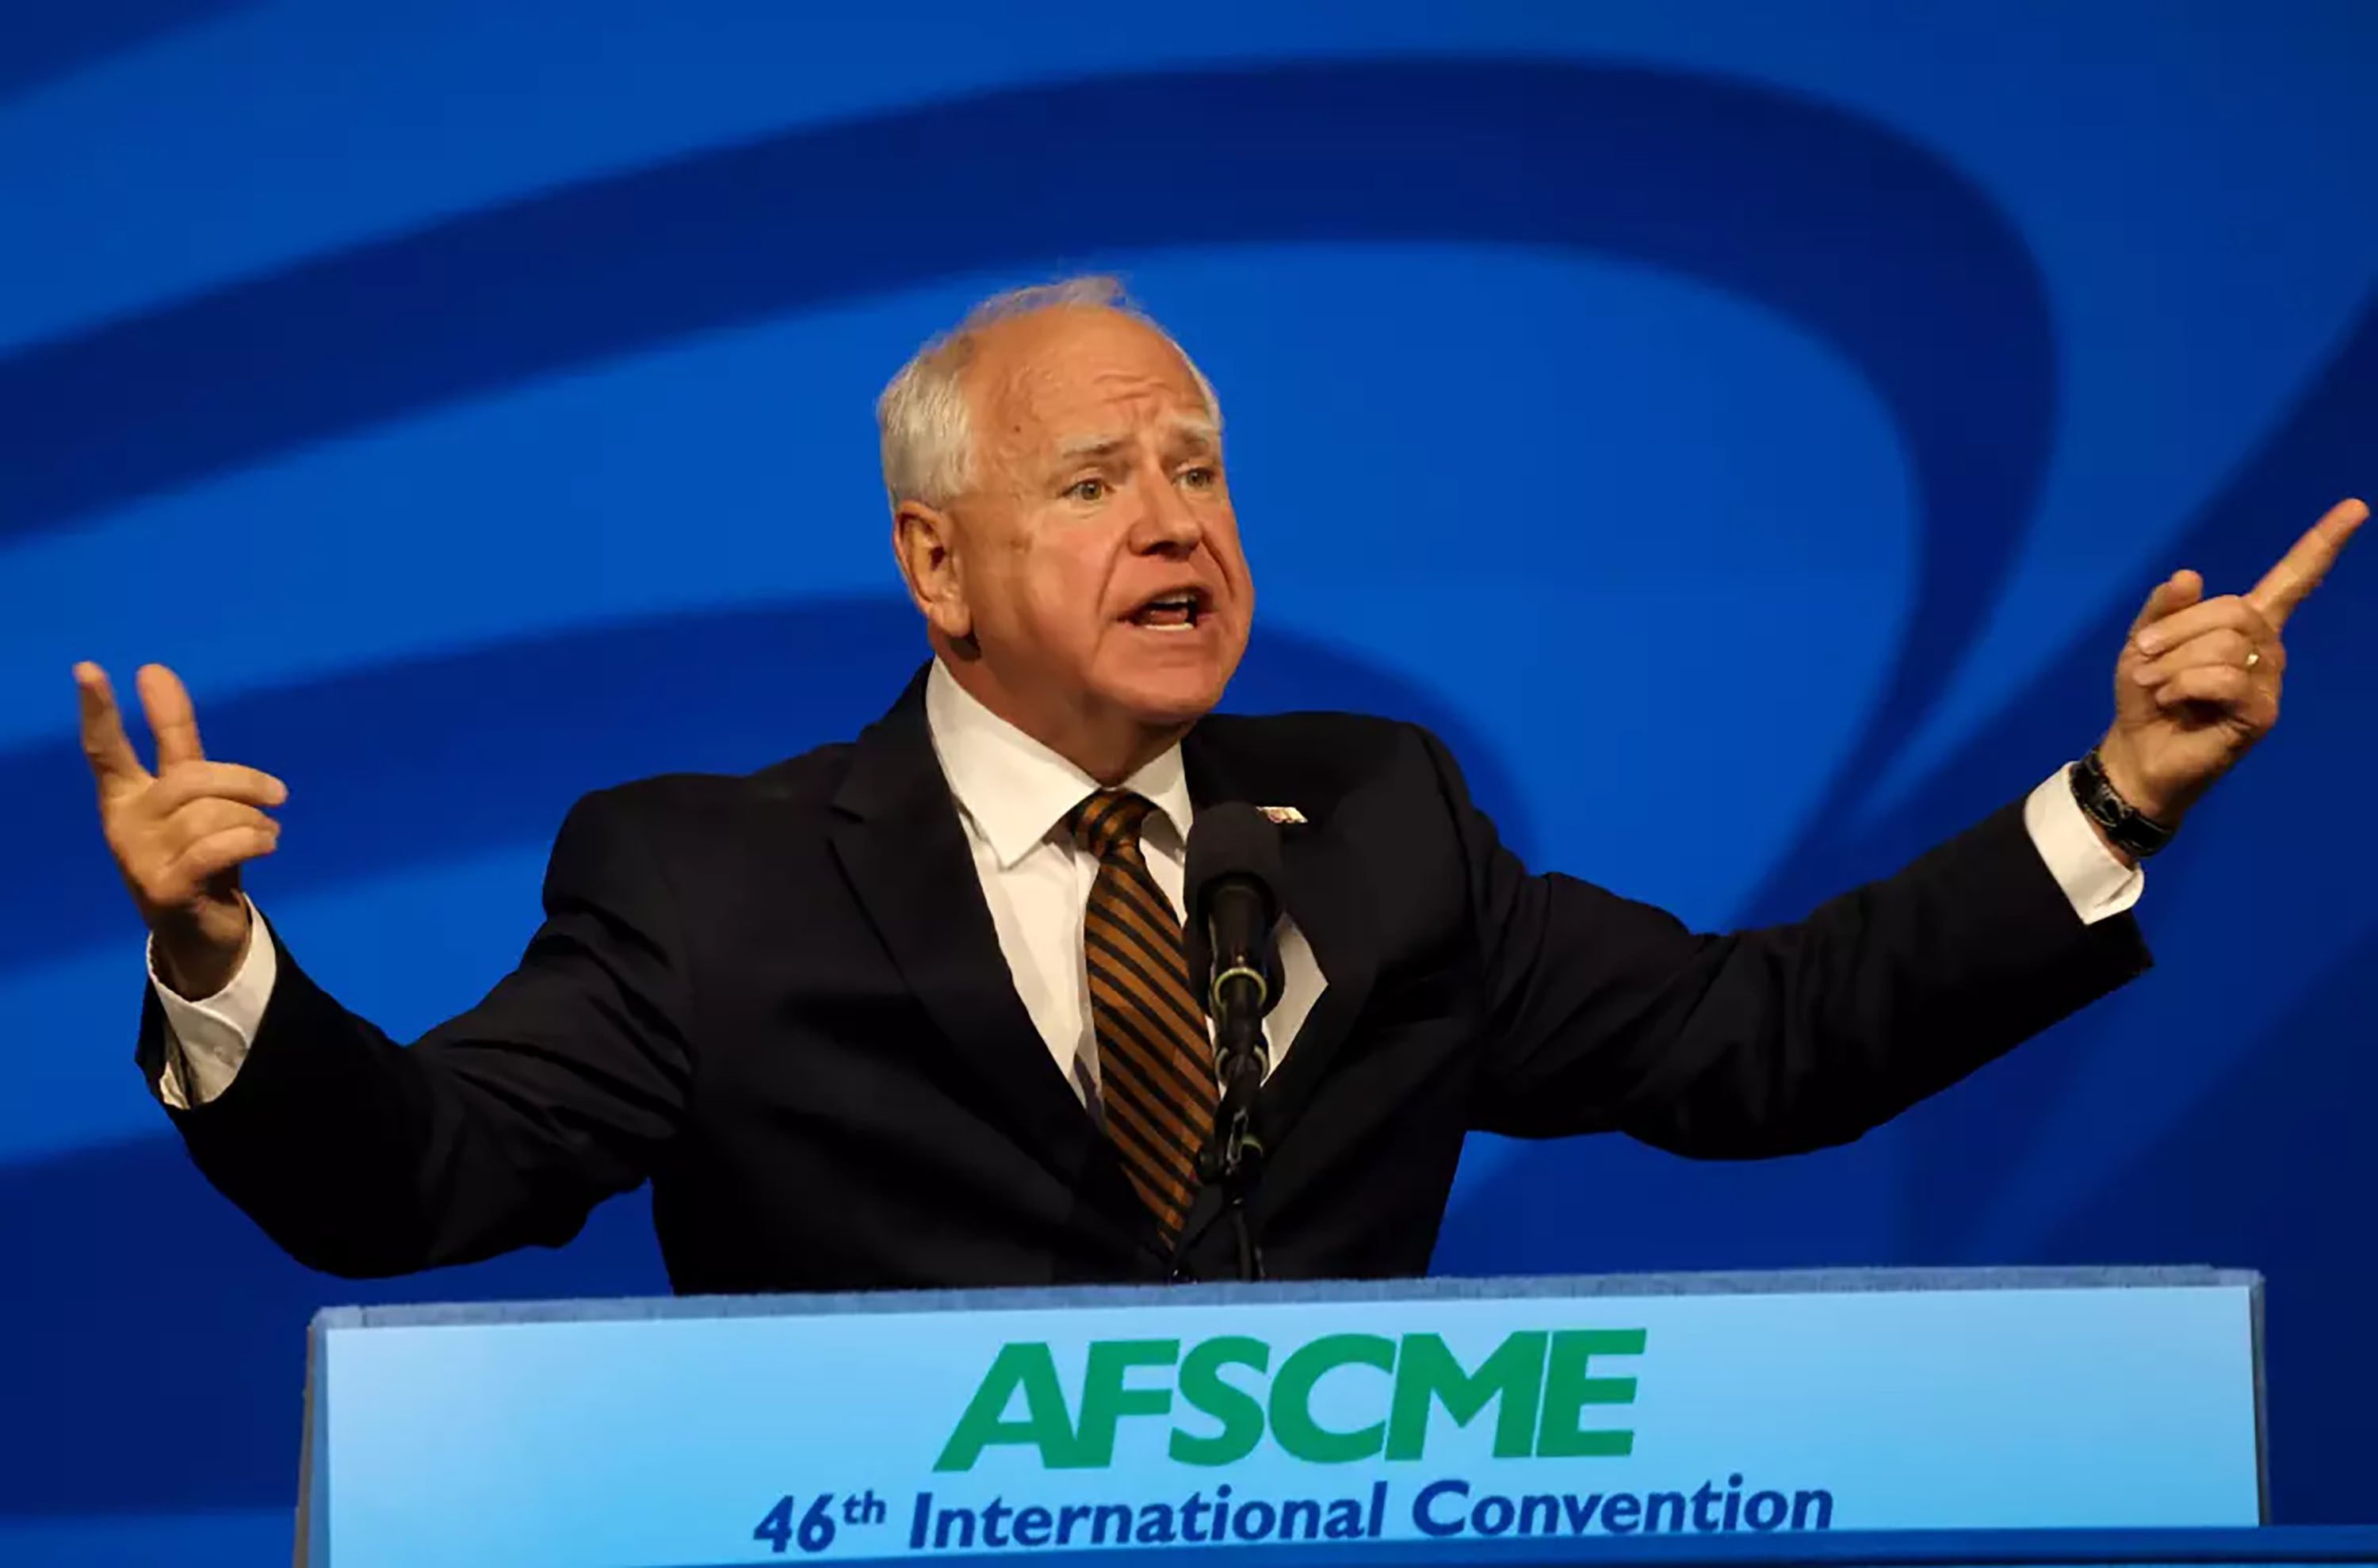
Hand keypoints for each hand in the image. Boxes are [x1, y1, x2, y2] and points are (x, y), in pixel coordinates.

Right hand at [76, 663, 286, 998]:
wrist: (203, 930)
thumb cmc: (197, 849)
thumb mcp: (191, 791)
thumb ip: (173, 733)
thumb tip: (153, 669)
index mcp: (122, 794)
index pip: (104, 748)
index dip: (98, 710)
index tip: (88, 668)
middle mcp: (122, 823)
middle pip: (189, 779)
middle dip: (244, 782)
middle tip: (278, 794)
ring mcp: (138, 858)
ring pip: (211, 814)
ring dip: (254, 820)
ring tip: (265, 832)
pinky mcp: (164, 888)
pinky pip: (218, 847)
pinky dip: (253, 840)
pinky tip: (266, 844)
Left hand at [2098, 497, 2366, 832]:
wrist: (2137, 751)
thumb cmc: (2146, 694)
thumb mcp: (2144, 641)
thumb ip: (2164, 607)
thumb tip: (2191, 575)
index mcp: (2246, 622)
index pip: (2292, 579)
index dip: (2322, 544)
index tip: (2356, 508)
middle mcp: (2268, 647)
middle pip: (2234, 611)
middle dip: (2177, 631)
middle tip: (2144, 658)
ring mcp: (2269, 680)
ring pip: (2226, 645)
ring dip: (2173, 663)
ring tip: (2157, 687)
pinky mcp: (2261, 712)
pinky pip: (2225, 679)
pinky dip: (2184, 685)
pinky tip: (2173, 702)